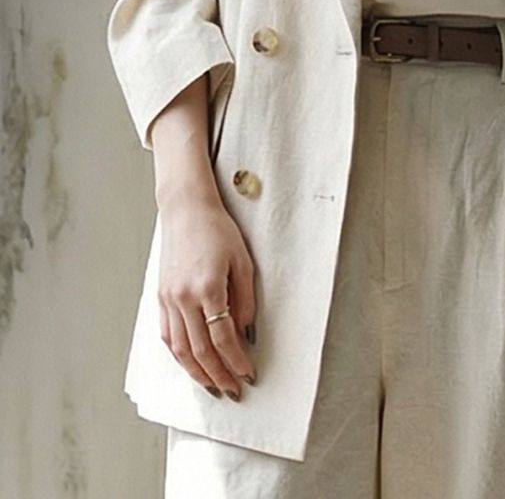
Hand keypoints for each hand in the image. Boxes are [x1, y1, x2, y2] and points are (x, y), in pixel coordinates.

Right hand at [157, 193, 256, 399]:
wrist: (186, 210)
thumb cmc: (218, 230)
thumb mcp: (243, 261)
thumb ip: (245, 298)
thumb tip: (245, 331)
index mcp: (208, 288)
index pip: (223, 338)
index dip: (236, 360)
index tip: (248, 373)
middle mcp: (184, 297)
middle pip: (201, 350)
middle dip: (218, 375)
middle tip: (233, 390)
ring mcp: (169, 299)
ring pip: (180, 349)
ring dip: (197, 372)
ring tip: (213, 386)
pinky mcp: (160, 297)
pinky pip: (168, 335)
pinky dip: (179, 355)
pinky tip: (191, 364)